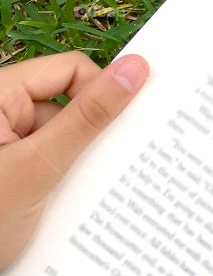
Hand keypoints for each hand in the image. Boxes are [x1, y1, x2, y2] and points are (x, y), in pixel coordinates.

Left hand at [0, 51, 148, 270]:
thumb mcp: (38, 168)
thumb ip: (87, 117)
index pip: (69, 70)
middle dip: (88, 136)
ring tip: (74, 194)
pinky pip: (50, 160)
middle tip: (104, 163)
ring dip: (75, 163)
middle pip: (68, 103)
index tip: (123, 122)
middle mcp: (1, 114)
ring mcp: (4, 144)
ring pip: (62, 135)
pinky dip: (62, 180)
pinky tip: (63, 207)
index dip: (99, 91)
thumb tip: (135, 69)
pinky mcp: (9, 169)